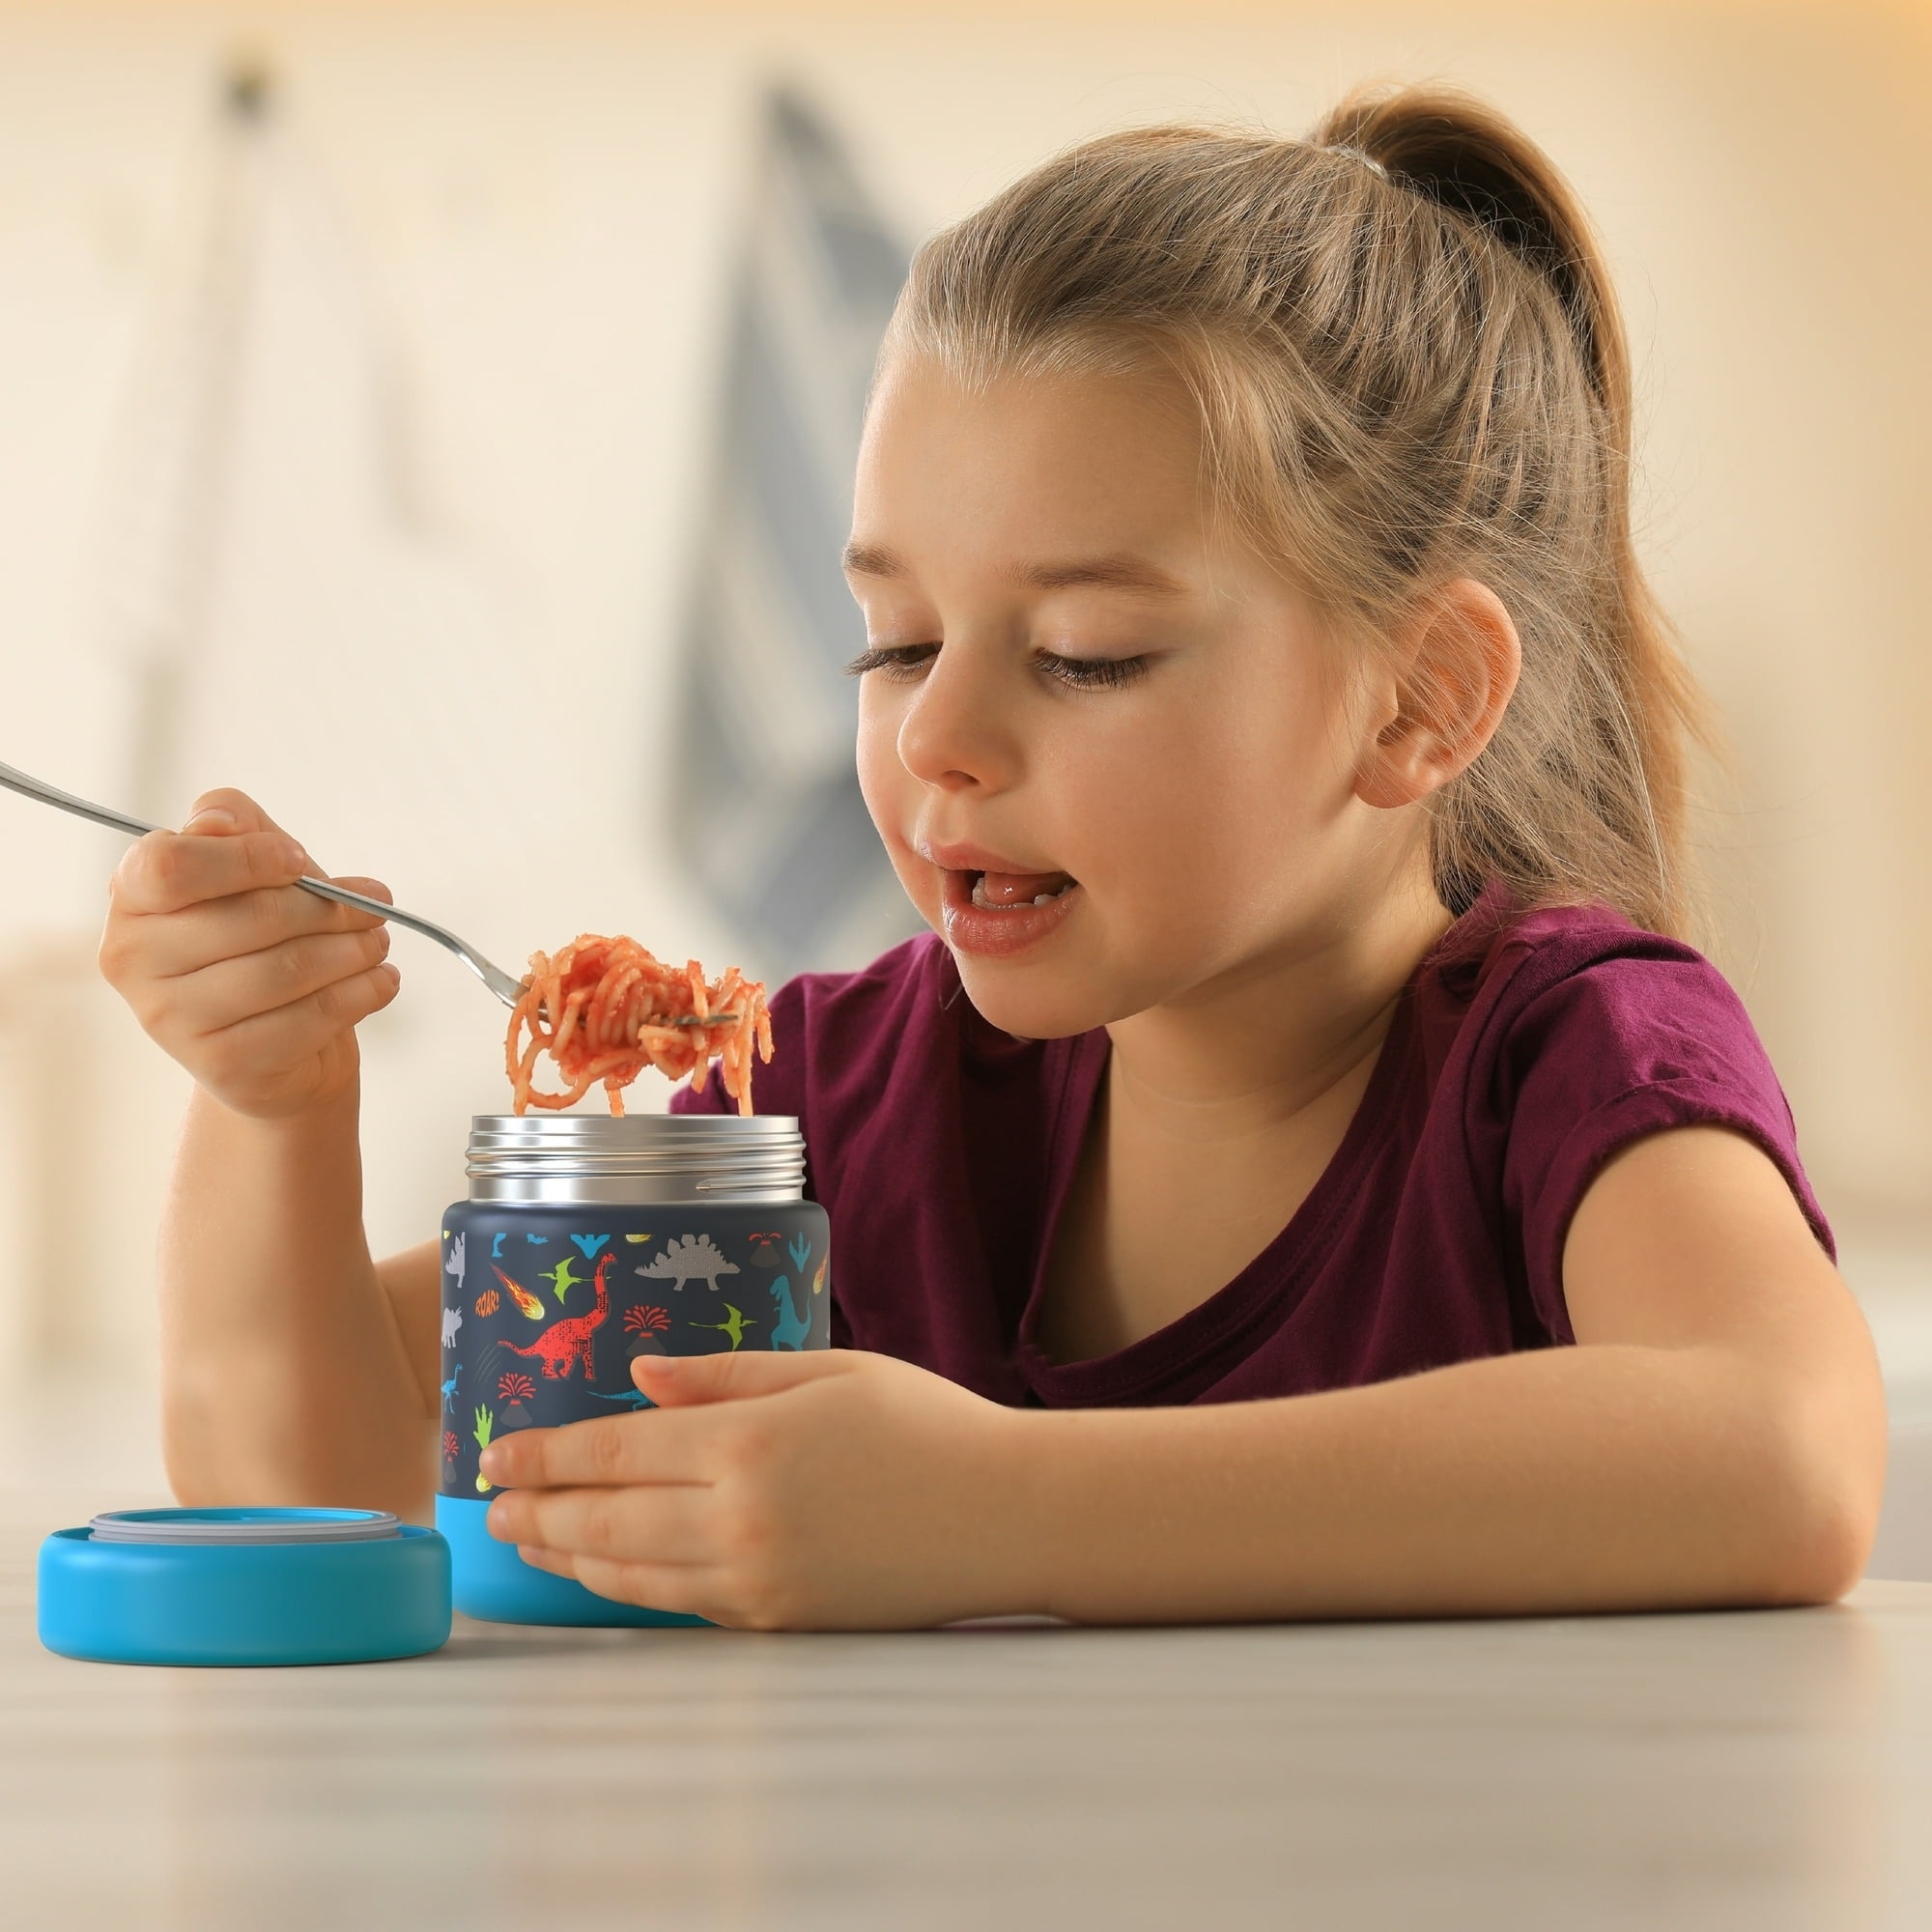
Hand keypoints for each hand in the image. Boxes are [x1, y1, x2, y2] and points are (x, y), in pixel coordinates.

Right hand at [99, 787, 399, 1117]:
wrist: (273, 1045)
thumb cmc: (261, 938)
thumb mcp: (251, 868)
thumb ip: (237, 827)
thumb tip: (220, 821)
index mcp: (131, 897)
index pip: (171, 866)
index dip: (246, 859)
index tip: (299, 860)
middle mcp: (133, 959)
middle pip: (251, 917)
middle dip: (330, 909)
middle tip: (373, 908)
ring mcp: (170, 1019)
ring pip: (286, 969)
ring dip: (353, 951)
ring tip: (378, 942)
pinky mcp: (221, 1066)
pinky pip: (308, 1020)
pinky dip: (361, 994)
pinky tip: (381, 981)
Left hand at [479, 1350, 1040, 1629]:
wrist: (1003, 1515)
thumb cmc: (925, 1426)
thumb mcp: (829, 1371)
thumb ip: (727, 1376)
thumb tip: (640, 1378)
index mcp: (750, 1442)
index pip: (616, 1450)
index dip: (548, 1454)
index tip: (495, 1453)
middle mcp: (739, 1517)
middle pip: (606, 1520)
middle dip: (540, 1511)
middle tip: (492, 1505)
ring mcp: (756, 1578)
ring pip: (632, 1572)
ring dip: (570, 1556)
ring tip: (531, 1541)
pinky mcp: (777, 1620)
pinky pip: (680, 1603)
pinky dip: (628, 1587)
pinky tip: (605, 1572)